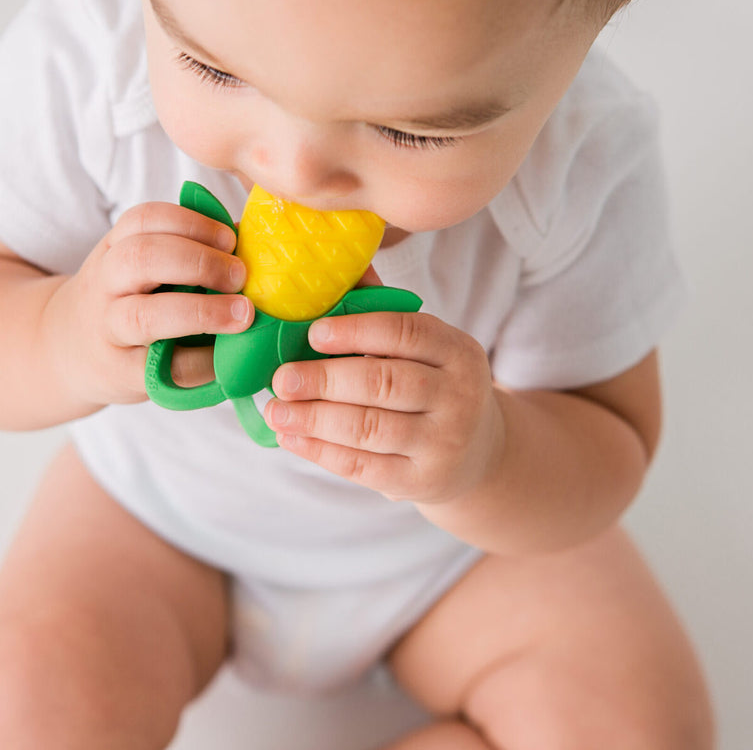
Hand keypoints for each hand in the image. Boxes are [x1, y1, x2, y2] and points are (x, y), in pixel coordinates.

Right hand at [40, 201, 253, 406]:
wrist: (70, 351)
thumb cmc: (128, 300)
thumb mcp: (142, 265)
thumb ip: (187, 250)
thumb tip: (253, 240)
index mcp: (116, 247)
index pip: (145, 219)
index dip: (192, 224)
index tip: (231, 238)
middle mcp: (106, 283)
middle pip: (141, 259)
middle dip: (199, 262)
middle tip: (241, 275)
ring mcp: (109, 330)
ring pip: (144, 316)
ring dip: (200, 312)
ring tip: (242, 315)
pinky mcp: (122, 373)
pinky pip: (162, 367)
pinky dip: (201, 362)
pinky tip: (226, 357)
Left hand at [264, 311, 504, 503]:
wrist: (476, 455)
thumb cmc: (435, 388)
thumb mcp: (428, 350)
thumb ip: (384, 313)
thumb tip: (337, 271)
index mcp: (459, 352)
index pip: (406, 332)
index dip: (356, 330)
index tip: (313, 333)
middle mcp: (459, 397)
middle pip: (383, 382)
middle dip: (325, 380)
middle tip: (281, 378)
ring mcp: (442, 443)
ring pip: (368, 427)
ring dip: (314, 419)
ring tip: (276, 410)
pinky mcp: (420, 481)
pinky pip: (362, 466)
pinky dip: (320, 451)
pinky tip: (292, 438)